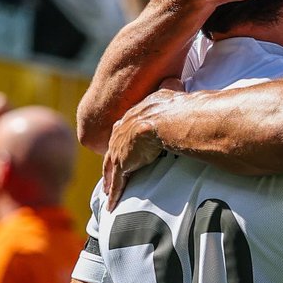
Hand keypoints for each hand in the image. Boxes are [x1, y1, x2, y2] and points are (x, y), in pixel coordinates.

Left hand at [103, 86, 183, 207]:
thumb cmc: (173, 106)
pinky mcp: (124, 164)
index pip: (124, 133)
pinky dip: (114, 195)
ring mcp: (121, 149)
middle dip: (111, 165)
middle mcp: (122, 133)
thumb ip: (169, 88)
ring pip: (112, 170)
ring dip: (110, 183)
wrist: (168, 119)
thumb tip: (174, 76)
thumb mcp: (169, 92)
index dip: (121, 143)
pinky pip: (117, 183)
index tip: (121, 151)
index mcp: (132, 118)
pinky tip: (112, 205)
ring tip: (108, 195)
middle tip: (109, 177)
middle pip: (113, 152)